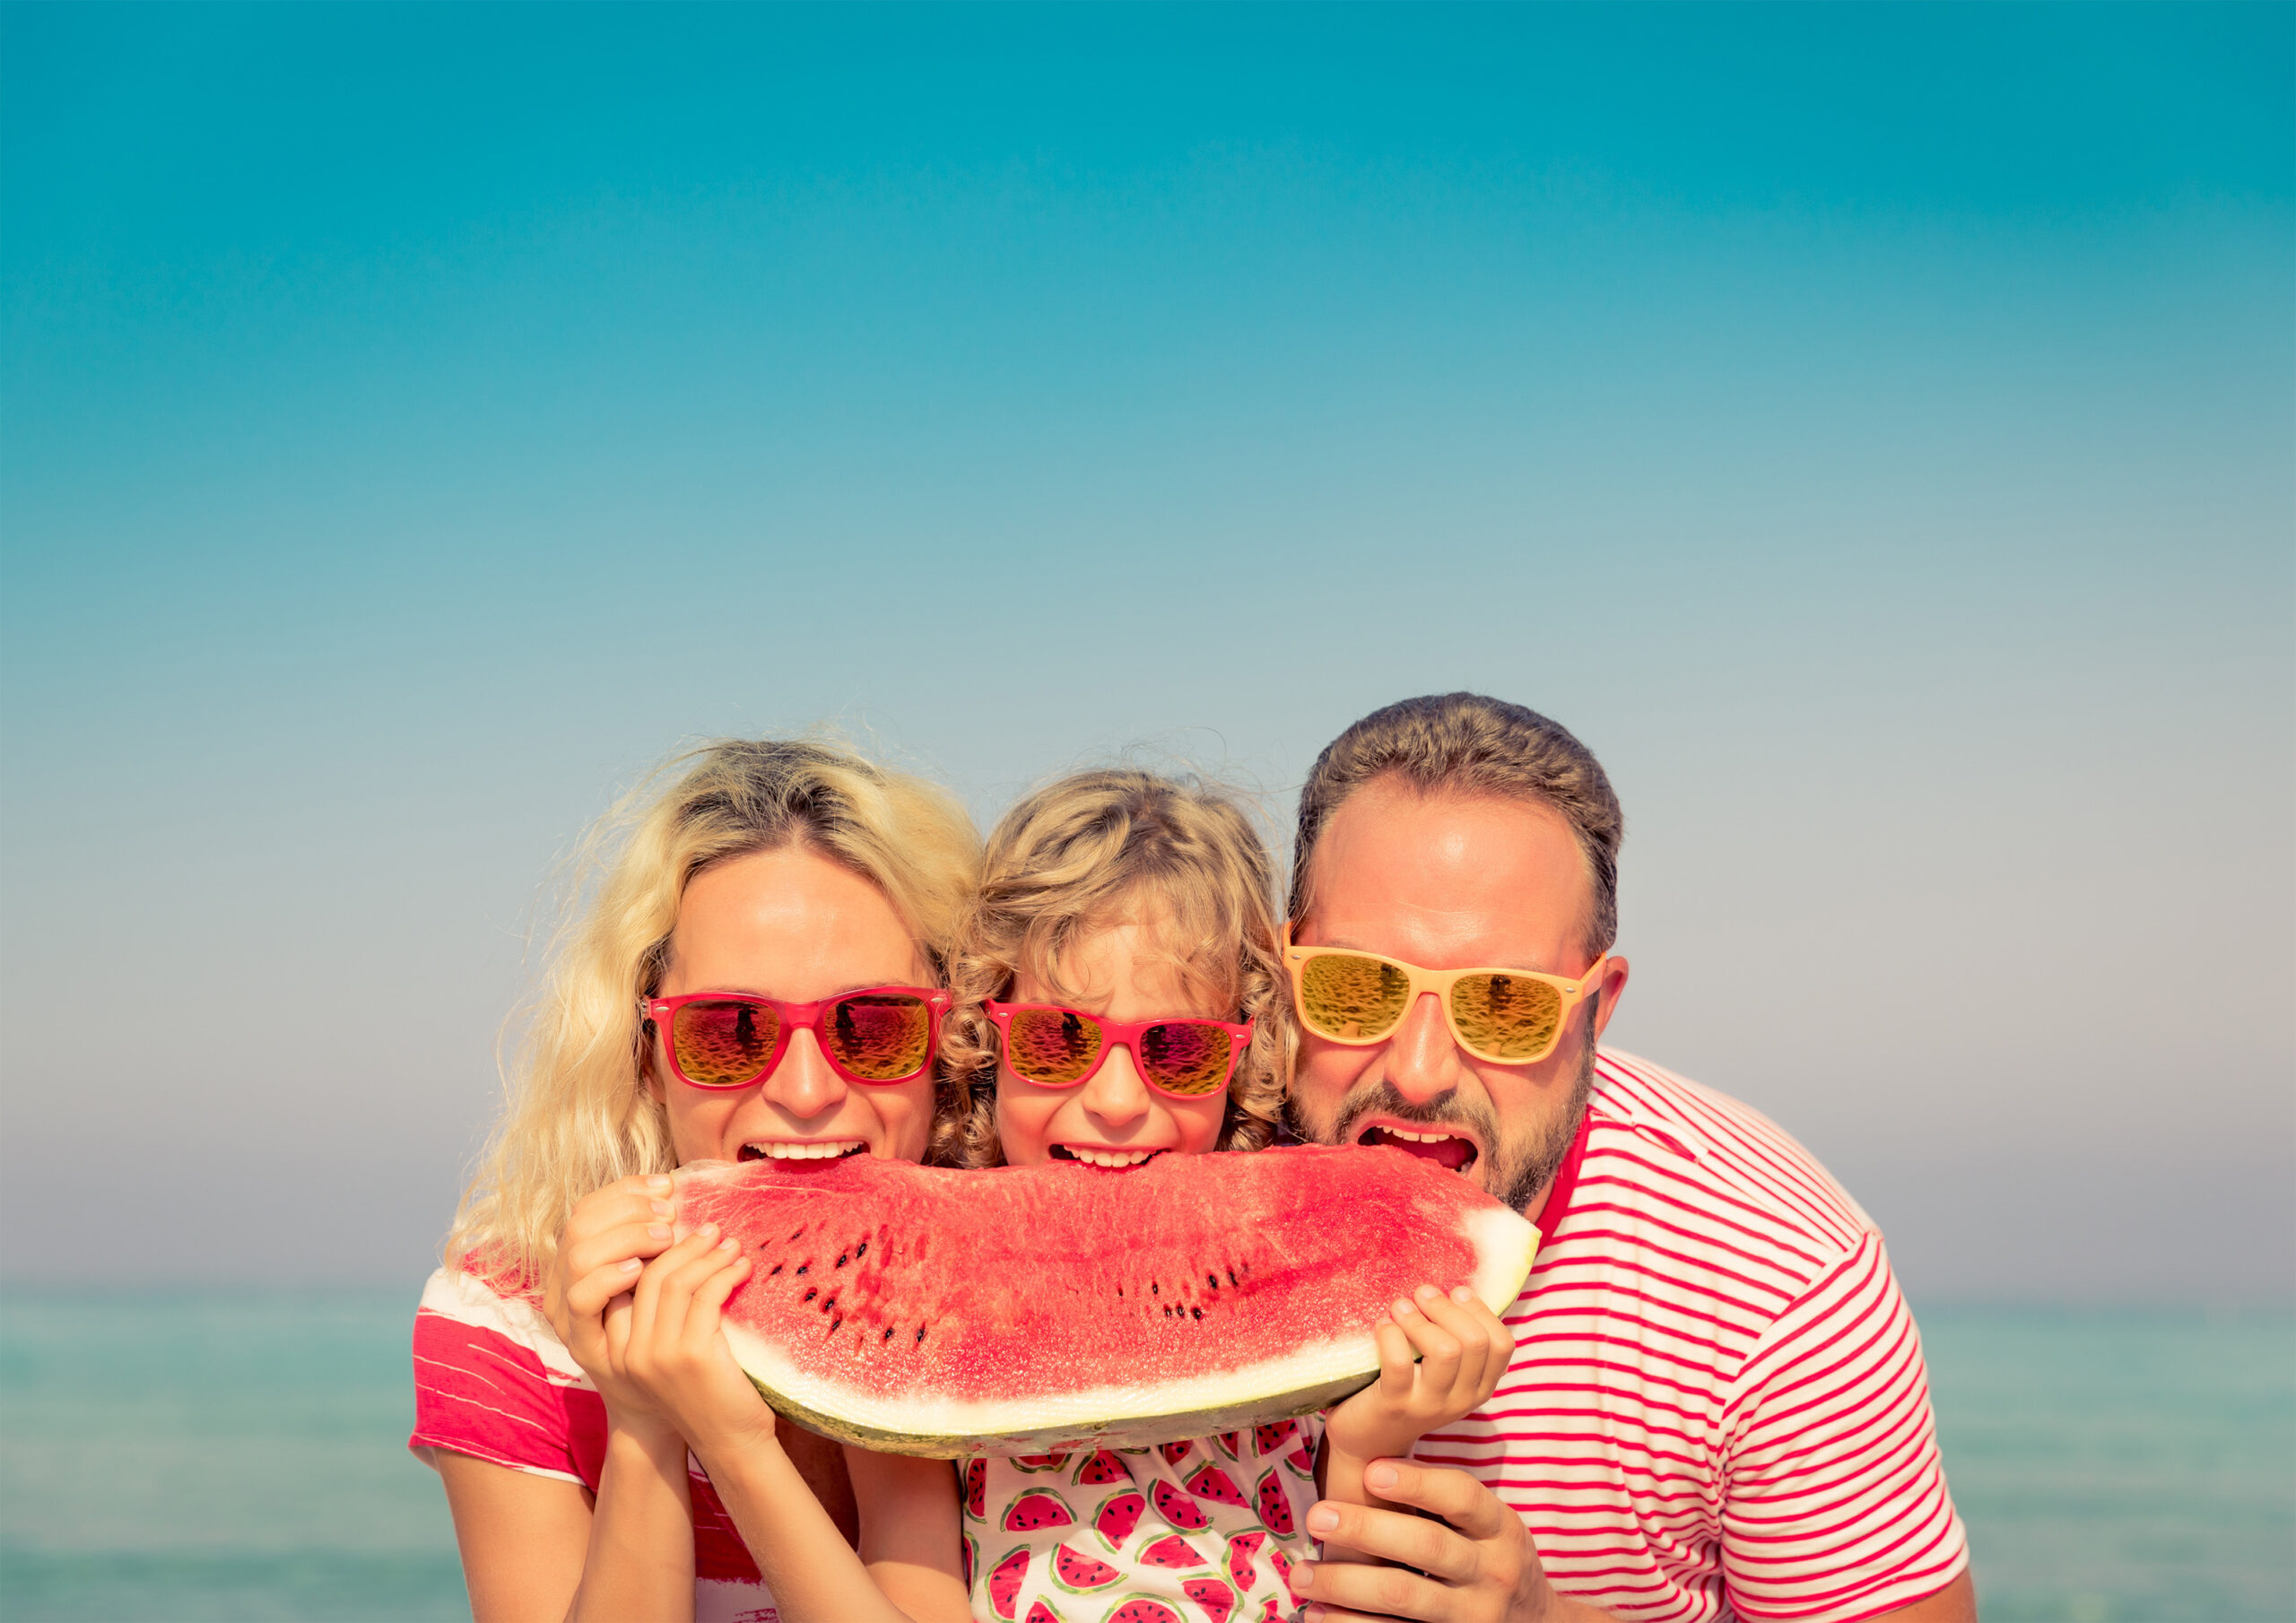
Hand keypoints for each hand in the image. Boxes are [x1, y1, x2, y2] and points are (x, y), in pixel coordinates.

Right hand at [544, 1174, 680, 1429]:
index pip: (580, 1219)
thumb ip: (650, 1252)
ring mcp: (593, 1340)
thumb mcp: (655, 1295)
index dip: (620, 1194)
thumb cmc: (679, 1342)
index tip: (665, 1185)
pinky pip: (608, 1298)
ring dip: (629, 1240)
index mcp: (575, 1290)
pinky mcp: (618, 1356)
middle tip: (671, 1214)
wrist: (699, 1416)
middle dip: (624, 1216)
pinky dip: (633, 1271)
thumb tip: (673, 1190)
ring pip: (581, 1268)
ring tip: (672, 1237)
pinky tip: (667, 1266)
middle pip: (575, 1240)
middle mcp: (570, 1317)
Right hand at [613, 1223, 779, 1461]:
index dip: (649, 1250)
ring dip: (707, 1255)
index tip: (676, 1231)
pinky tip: (741, 1269)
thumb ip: (660, 1318)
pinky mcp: (692, 1355)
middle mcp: (630, 1352)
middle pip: (649, 1276)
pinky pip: (707, 1296)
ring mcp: (658, 1354)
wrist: (729, 1443)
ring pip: (677, 1281)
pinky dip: (726, 1274)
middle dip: (682, 1245)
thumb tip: (678, 1258)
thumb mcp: (670, 1355)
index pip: (623, 1283)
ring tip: (731, 1245)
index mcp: (618, 1350)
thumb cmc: (706, 1392)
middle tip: (711, 1229)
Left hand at [1292, 1460, 1581, 1622]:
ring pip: (1405, 1595)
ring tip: (1303, 1575)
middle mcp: (1493, 1571)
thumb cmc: (1494, 1560)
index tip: (1370, 1471)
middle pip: (1427, 1546)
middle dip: (1367, 1529)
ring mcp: (1473, 1615)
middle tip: (1317, 1517)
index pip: (1462, 1497)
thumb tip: (1367, 1465)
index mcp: (1502, 1529)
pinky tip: (1321, 1615)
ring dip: (1346, 1583)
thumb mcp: (1490, 1527)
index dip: (1416, 1483)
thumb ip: (1445, 1502)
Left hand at [1325, 1285, 1514, 1465]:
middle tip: (1422, 1293)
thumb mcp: (1443, 1375)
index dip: (1480, 1311)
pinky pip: (1400, 1361)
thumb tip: (1454, 1290)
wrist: (1369, 1444)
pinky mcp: (1395, 1405)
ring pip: (1445, 1350)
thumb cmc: (1408, 1393)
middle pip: (1475, 1341)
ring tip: (1399, 1307)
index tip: (1456, 1292)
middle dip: (1446, 1308)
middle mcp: (1461, 1399)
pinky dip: (1390, 1334)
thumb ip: (1456, 1343)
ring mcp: (1429, 1405)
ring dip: (1418, 1319)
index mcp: (1479, 1388)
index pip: (1502, 1344)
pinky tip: (1382, 1326)